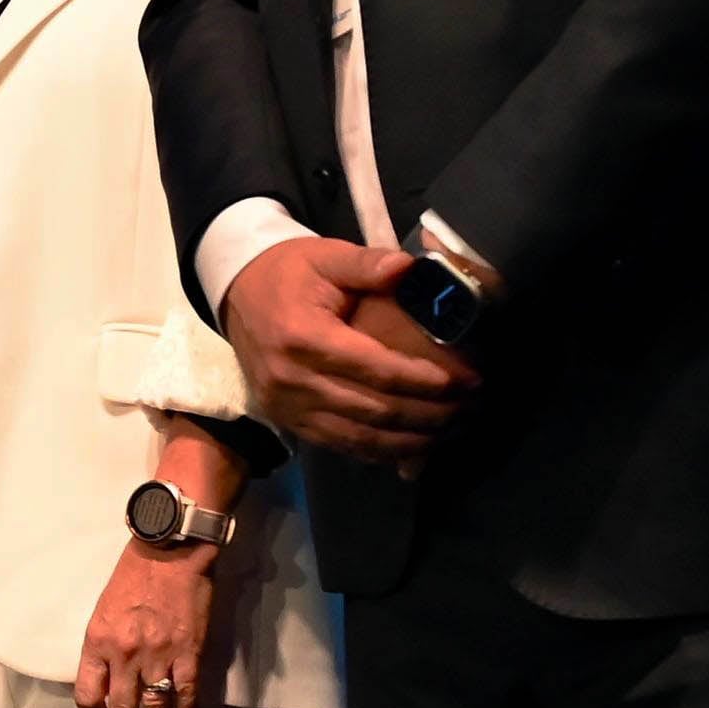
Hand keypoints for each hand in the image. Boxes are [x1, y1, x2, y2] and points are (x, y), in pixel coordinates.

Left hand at [78, 541, 218, 707]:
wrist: (169, 550)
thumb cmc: (132, 577)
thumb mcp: (103, 612)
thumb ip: (102, 648)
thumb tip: (107, 680)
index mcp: (97, 643)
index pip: (88, 695)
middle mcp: (124, 654)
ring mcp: (157, 654)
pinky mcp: (188, 650)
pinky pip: (186, 692)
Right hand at [218, 237, 477, 470]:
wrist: (238, 293)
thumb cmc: (289, 273)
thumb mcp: (326, 256)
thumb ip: (368, 264)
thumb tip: (412, 269)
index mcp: (302, 337)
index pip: (374, 369)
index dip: (423, 381)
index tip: (463, 382)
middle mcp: (292, 379)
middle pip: (373, 409)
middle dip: (428, 414)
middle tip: (469, 408)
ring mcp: (286, 406)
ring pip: (359, 436)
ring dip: (410, 440)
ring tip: (451, 431)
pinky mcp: (286, 420)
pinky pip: (340, 444)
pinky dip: (380, 451)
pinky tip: (413, 447)